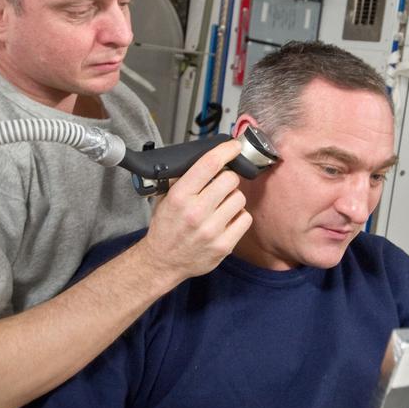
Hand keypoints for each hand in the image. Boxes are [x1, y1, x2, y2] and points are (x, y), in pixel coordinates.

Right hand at [135, 140, 251, 284]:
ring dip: (232, 198)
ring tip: (220, 205)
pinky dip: (238, 216)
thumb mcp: (166, 197)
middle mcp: (195, 212)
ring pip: (239, 198)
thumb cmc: (166, 227)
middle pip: (230, 179)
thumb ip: (184, 178)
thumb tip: (208, 157)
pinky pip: (245, 218)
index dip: (226, 150)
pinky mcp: (224, 245)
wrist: (163, 261)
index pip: (209, 164)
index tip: (234, 146)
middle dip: (227, 178)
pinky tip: (226, 219)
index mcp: (180, 196)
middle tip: (220, 185)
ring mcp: (211, 230)